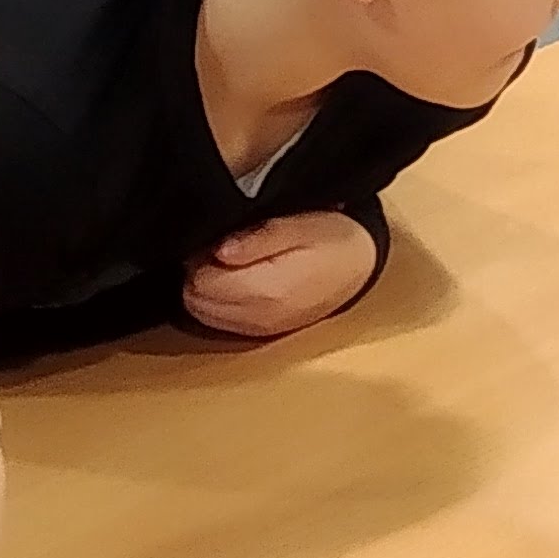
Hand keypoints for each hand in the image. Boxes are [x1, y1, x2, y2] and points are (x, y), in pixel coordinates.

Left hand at [183, 211, 380, 338]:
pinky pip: (220, 323)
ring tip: (235, 265)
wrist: (361, 267)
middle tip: (225, 250)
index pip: (200, 282)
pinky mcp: (261, 333)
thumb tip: (218, 251)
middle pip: (197, 301)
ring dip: (209, 289)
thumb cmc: (333, 240)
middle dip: (202, 273)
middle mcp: (260, 318)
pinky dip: (220, 302)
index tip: (219, 241)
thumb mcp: (300, 224)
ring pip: (204, 314)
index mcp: (267, 291)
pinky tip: (241, 282)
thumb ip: (257, 238)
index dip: (201, 257)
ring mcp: (260, 330)